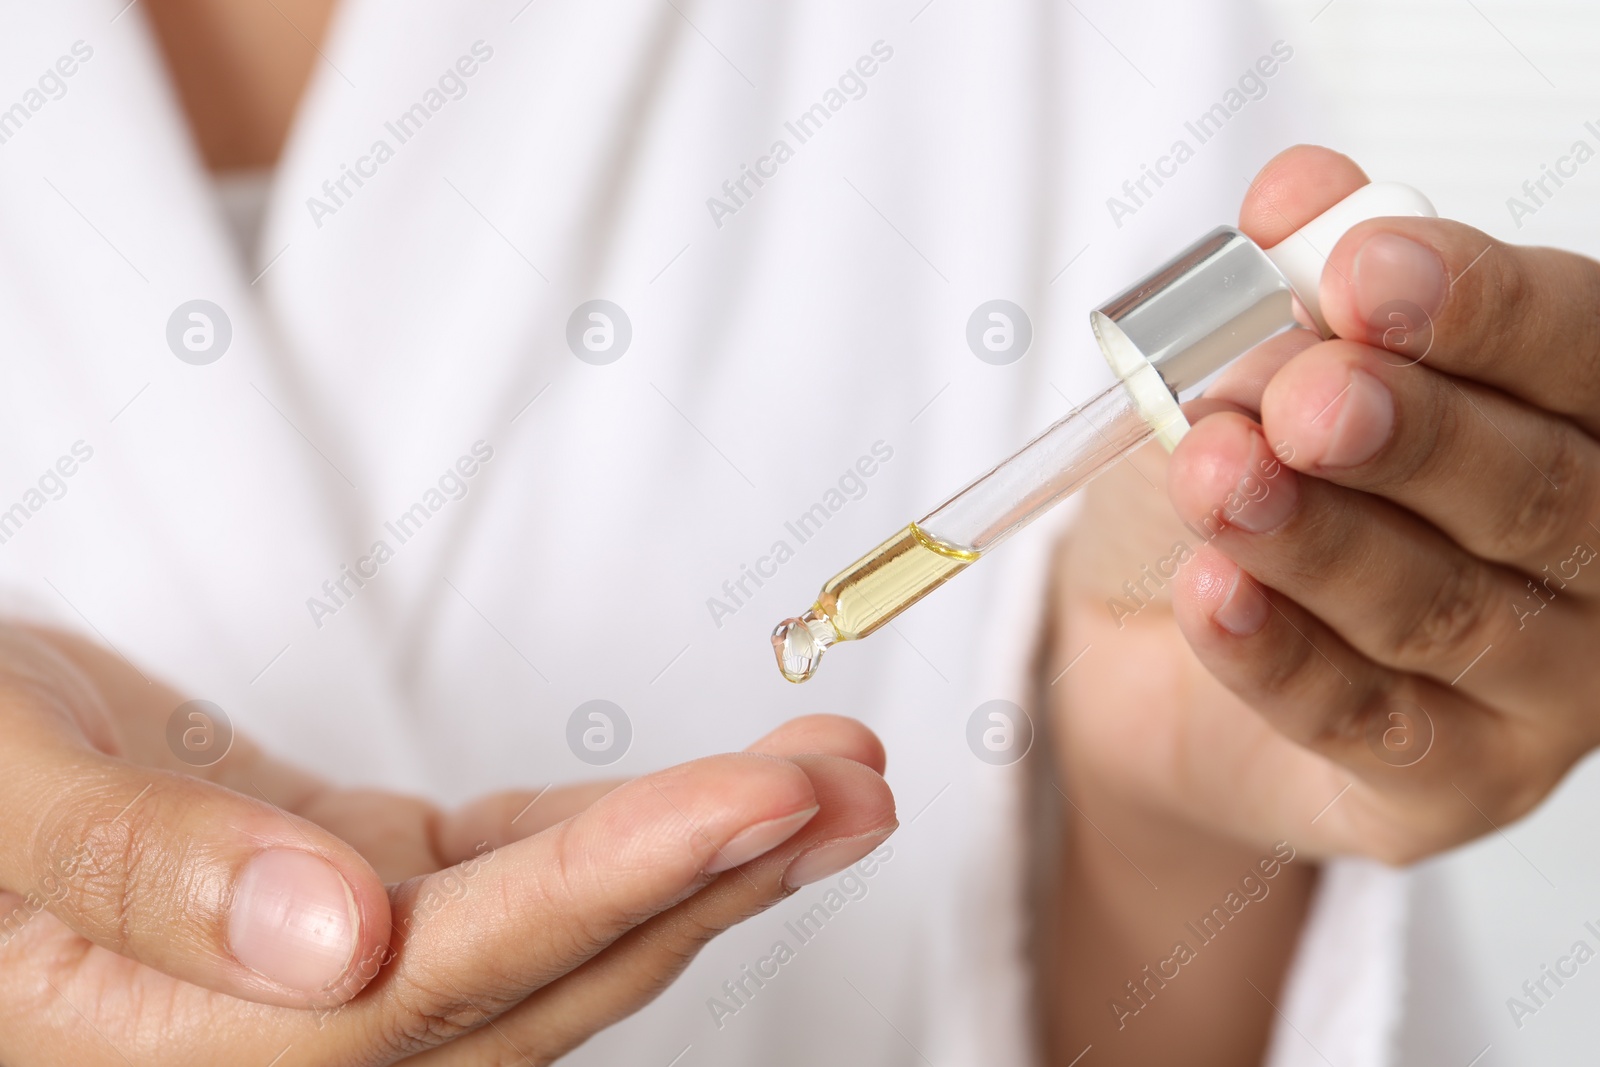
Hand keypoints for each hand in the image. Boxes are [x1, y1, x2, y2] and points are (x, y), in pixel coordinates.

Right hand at [0, 626, 894, 1064]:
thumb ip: (144, 870)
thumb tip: (335, 936)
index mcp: (179, 1038)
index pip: (439, 979)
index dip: (611, 890)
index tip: (755, 800)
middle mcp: (279, 1031)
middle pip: (539, 973)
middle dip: (711, 876)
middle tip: (854, 787)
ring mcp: (332, 968)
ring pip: (549, 931)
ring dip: (694, 854)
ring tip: (829, 777)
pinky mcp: (355, 898)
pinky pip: (507, 876)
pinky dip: (611, 830)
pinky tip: (709, 793)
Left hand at [1040, 144, 1599, 1063]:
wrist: (1157, 641)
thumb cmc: (1249, 481)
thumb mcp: (1254, 367)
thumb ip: (1291, 282)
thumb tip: (1299, 192)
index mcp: (1580, 417)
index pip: (1577, 350)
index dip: (1481, 309)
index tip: (1362, 270)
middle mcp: (1594, 557)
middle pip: (1538, 493)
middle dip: (1414, 435)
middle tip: (1304, 397)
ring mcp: (1541, 690)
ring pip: (1440, 609)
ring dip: (1319, 539)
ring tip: (1214, 475)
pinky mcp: (1448, 787)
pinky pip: (1361, 719)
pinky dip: (1274, 653)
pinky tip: (1208, 594)